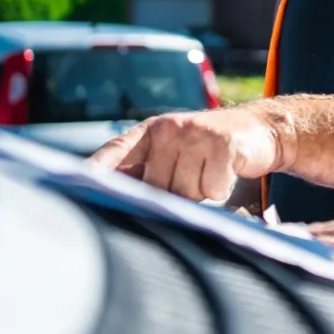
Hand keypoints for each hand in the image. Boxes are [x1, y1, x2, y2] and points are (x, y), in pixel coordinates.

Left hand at [87, 103, 289, 201]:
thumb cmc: (210, 150)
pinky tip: (226, 172)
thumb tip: (118, 204)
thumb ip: (148, 174)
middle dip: (173, 196)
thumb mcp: (176, 154)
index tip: (74, 186)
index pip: (114, 154)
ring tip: (209, 174)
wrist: (260, 130)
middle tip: (192, 180)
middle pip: (155, 187)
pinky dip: (220, 188)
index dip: (94, 171)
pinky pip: (212, 188)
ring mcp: (196, 133)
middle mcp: (169, 128)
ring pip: (185, 192)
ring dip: (200, 193)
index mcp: (151, 133)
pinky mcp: (223, 143)